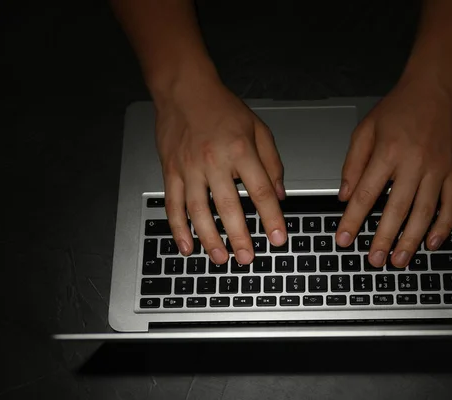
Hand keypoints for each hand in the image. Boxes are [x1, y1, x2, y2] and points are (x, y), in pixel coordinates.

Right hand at [155, 74, 286, 263]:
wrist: (184, 90)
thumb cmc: (222, 108)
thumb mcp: (258, 129)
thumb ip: (272, 163)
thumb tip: (280, 194)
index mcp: (240, 150)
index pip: (260, 191)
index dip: (271, 217)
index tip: (278, 237)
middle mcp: (214, 160)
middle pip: (228, 206)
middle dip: (240, 236)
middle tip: (248, 258)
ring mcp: (189, 167)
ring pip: (198, 210)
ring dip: (209, 238)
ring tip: (221, 258)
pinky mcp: (170, 171)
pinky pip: (173, 204)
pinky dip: (178, 228)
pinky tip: (187, 246)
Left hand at [336, 73, 451, 267]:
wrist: (437, 86)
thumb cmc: (400, 107)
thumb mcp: (366, 129)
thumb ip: (353, 163)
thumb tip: (344, 196)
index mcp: (387, 152)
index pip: (365, 194)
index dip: (352, 220)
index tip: (343, 239)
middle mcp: (414, 163)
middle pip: (396, 209)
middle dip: (383, 238)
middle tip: (374, 260)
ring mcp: (438, 168)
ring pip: (425, 212)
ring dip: (412, 239)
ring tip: (400, 259)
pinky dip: (444, 226)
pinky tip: (433, 242)